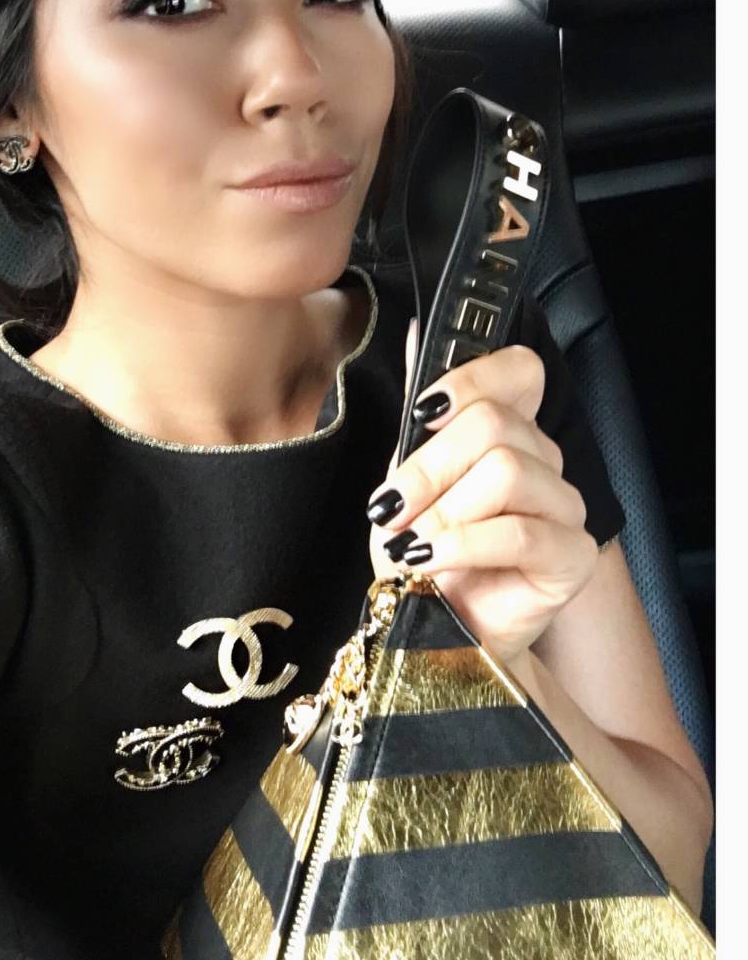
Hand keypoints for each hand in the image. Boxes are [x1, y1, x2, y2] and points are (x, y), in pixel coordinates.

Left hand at [366, 316, 598, 667]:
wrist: (431, 629)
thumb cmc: (419, 553)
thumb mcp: (405, 476)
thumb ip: (420, 413)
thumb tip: (417, 333)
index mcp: (510, 431)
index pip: (517, 370)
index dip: (468, 383)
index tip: (421, 417)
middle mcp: (545, 461)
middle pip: (494, 425)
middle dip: (428, 468)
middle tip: (391, 509)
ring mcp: (565, 507)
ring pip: (506, 472)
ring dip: (443, 513)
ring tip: (414, 545)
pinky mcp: (571, 556)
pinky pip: (518, 531)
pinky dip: (461, 545)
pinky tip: (429, 562)